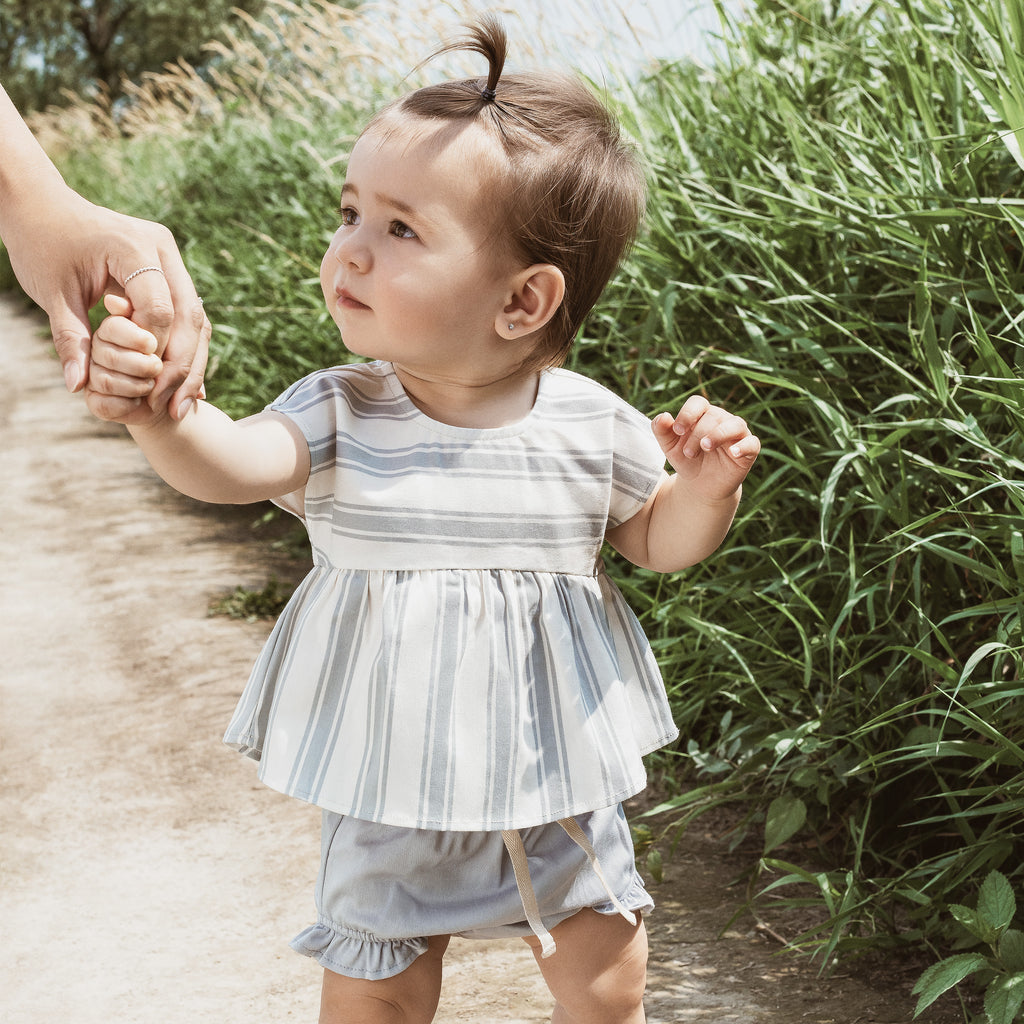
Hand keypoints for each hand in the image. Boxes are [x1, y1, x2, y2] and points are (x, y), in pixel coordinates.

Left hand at [5, 186, 207, 418]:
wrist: (43, 208)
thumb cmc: (42, 246)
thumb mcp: (51, 293)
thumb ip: (69, 338)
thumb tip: (79, 386)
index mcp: (134, 246)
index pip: (160, 309)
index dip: (156, 351)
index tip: (145, 387)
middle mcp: (162, 249)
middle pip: (190, 315)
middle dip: (184, 366)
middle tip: (176, 408)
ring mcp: (171, 258)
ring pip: (197, 318)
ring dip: (191, 363)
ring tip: (183, 404)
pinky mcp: (170, 270)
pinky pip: (187, 315)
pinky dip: (185, 350)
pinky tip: (183, 386)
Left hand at [652, 395, 759, 501]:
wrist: (700, 485)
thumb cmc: (687, 459)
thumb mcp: (670, 447)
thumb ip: (662, 431)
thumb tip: (663, 416)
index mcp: (702, 414)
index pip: (698, 403)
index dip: (687, 414)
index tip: (677, 431)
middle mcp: (722, 419)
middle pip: (713, 416)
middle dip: (697, 434)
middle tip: (688, 453)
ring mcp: (737, 434)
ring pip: (735, 424)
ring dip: (718, 434)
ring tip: (705, 447)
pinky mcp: (749, 450)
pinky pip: (752, 443)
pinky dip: (744, 446)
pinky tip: (733, 453)